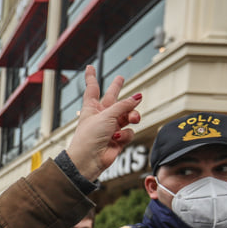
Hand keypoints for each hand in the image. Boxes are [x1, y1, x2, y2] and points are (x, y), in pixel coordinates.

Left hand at [65, 65, 141, 180]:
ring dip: (131, 116)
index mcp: (92, 107)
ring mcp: (110, 127)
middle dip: (116, 88)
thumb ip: (124, 105)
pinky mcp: (118, 140)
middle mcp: (101, 116)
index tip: (89, 67)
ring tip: (133, 118)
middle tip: (120, 78)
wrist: (88, 160)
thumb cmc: (90, 136)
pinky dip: (124, 135)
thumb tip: (138, 97)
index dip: (91, 77)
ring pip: (127, 115)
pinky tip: (116, 139)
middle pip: (112, 98)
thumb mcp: (107, 115)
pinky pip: (128, 132)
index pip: (92, 88)